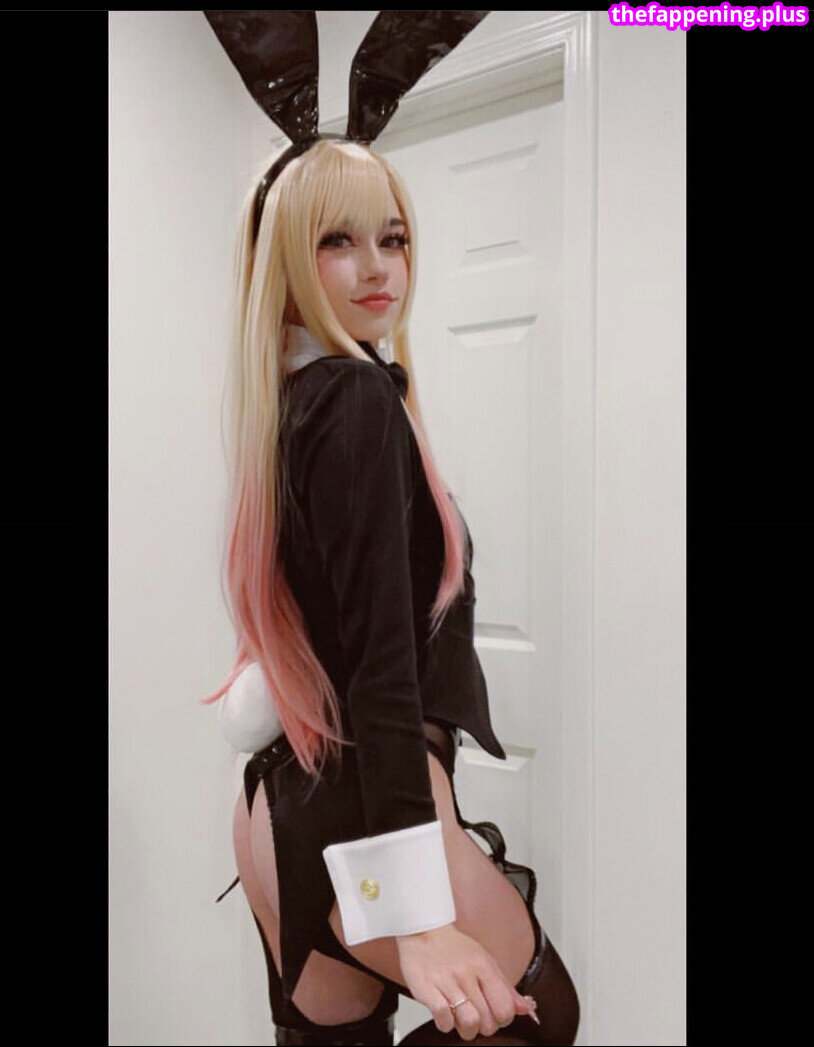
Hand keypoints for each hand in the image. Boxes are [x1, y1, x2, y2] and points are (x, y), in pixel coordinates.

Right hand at [395, 923, 538, 1039]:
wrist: (424, 931)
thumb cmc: (455, 949)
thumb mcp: (485, 962)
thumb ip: (506, 988)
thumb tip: (527, 1009)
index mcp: (484, 966)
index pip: (505, 1007)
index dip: (502, 1019)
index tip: (494, 1015)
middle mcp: (466, 973)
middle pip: (487, 1021)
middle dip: (483, 1027)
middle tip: (476, 1018)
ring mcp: (445, 981)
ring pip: (468, 1022)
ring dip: (466, 1029)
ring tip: (460, 1019)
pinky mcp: (425, 988)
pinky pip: (443, 1018)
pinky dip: (446, 1024)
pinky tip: (445, 1014)